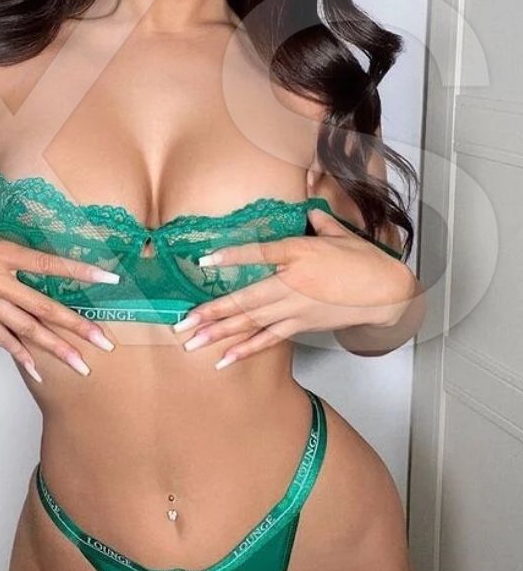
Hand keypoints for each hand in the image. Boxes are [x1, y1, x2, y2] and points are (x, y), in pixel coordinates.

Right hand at [0, 173, 117, 379]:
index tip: (108, 279)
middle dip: (78, 326)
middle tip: (106, 341)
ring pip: (29, 331)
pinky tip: (40, 372)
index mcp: (2, 254)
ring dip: (57, 349)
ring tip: (82, 366)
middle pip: (45, 307)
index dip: (80, 271)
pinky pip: (3, 341)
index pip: (49, 264)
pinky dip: (22, 357)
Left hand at [172, 207, 409, 368]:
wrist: (388, 293)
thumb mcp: (340, 234)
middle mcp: (293, 283)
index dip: (232, 257)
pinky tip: (224, 359)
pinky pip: (268, 339)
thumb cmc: (365, 260)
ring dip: (220, 334)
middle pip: (246, 298)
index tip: (206, 260)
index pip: (260, 254)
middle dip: (211, 312)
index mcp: (300, 252)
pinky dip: (245, 349)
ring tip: (192, 343)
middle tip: (182, 322)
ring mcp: (295, 308)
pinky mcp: (301, 325)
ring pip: (251, 322)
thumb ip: (319, 222)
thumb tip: (308, 212)